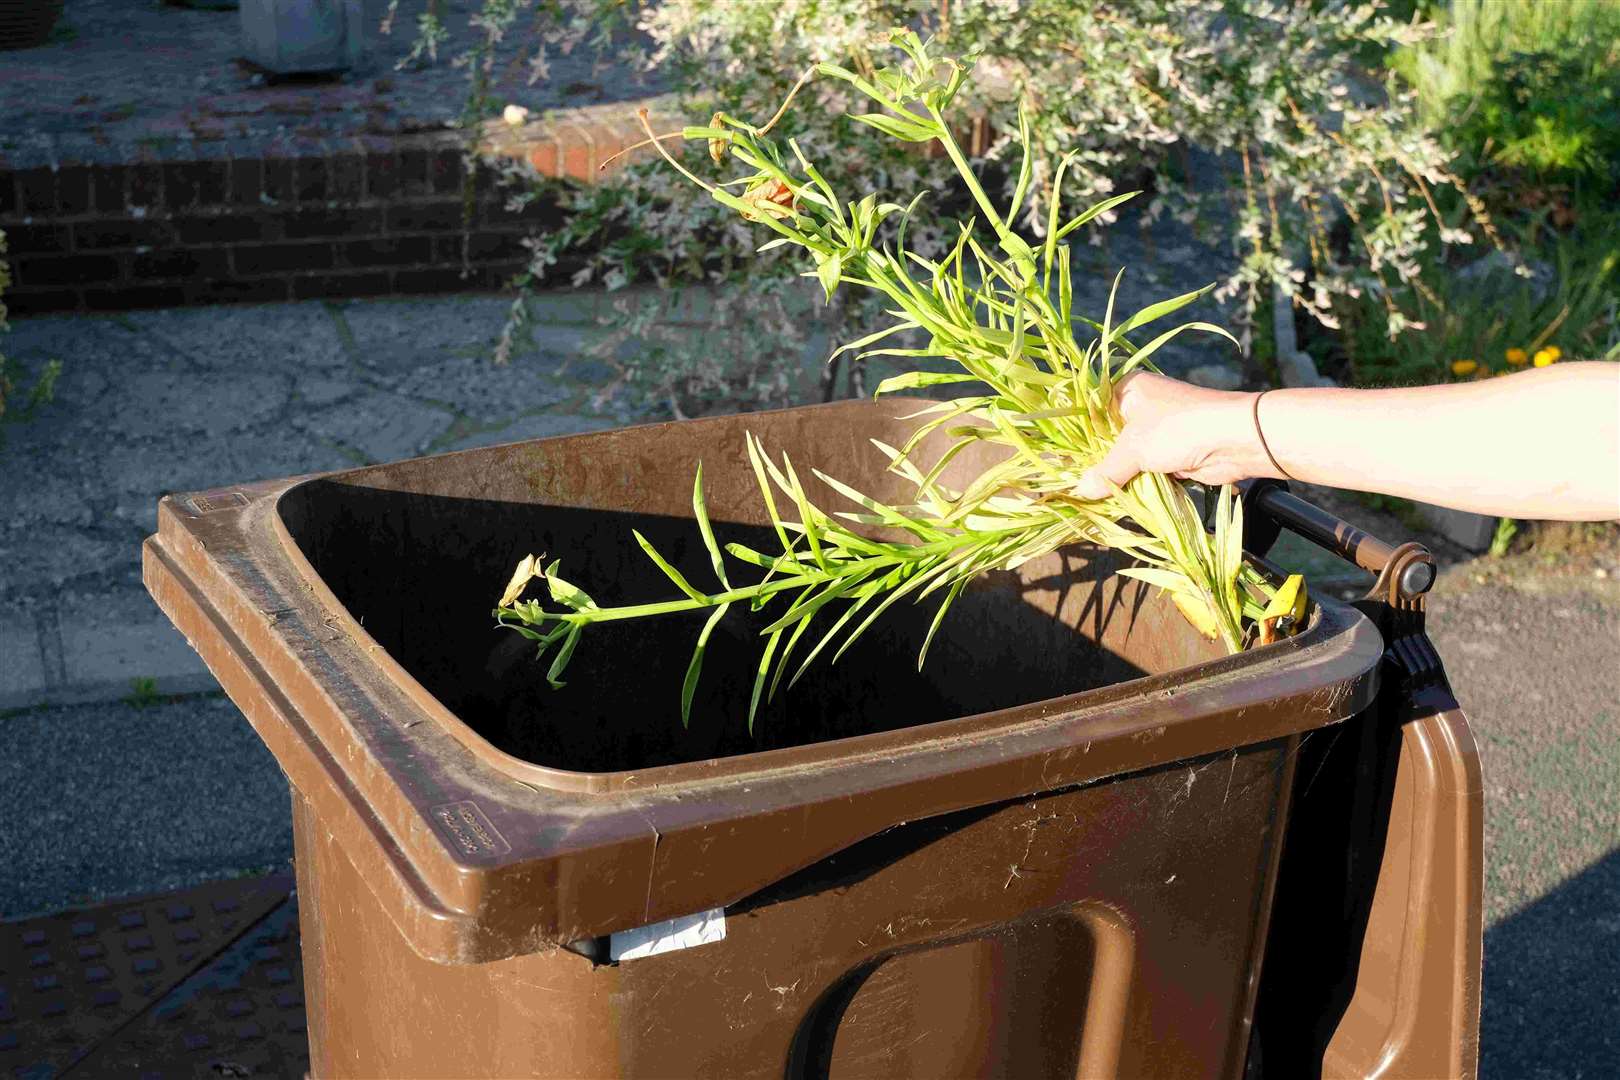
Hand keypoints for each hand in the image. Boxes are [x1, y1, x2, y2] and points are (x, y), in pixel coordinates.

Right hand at [1072, 372, 1275, 499]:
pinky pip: (1145, 470)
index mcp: (1127, 390)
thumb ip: (1106, 471)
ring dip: (1117, 476)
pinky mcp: (1172, 453)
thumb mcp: (1134, 448)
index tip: (1060, 460)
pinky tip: (1119, 498)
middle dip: (1096, 462)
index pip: (1090, 412)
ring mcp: (1158, 431)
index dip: (1076, 437)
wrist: (1236, 439)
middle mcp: (1141, 407)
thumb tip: (1081, 490)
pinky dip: (1136, 483)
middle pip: (1107, 438)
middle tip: (1073, 484)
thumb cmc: (1179, 429)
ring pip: (1126, 457)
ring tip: (1092, 495)